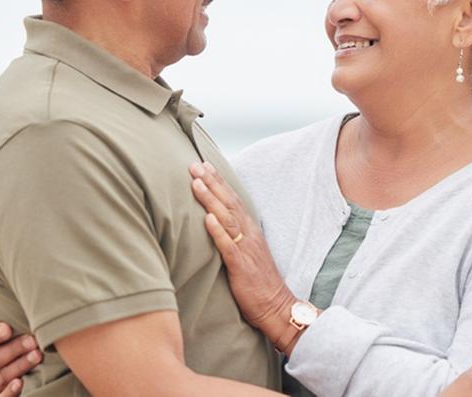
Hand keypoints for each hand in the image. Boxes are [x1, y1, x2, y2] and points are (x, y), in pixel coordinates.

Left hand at [188, 162, 298, 351]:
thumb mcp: (247, 254)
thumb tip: (216, 224)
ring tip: (196, 182)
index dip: (219, 181)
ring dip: (211, 198)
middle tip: (194, 165)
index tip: (204, 165)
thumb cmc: (259, 283)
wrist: (277, 307)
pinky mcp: (241, 266)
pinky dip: (217, 230)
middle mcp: (249, 235)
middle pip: (229, 202)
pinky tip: (206, 218)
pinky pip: (228, 245)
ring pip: (227, 218)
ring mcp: (246, 249)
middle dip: (211, 182)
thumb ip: (234, 238)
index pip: (233, 200)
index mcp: (250, 231)